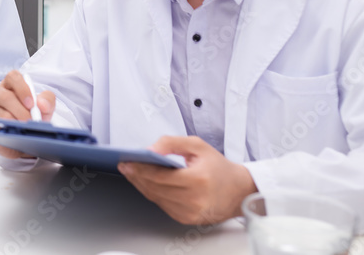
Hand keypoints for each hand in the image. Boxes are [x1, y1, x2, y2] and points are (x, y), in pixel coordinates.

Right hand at [0, 70, 54, 158]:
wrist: (27, 133)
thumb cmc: (33, 113)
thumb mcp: (44, 105)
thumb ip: (47, 100)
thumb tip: (42, 104)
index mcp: (11, 84)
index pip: (12, 77)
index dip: (22, 89)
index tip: (31, 103)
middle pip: (4, 96)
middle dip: (20, 110)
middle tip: (31, 121)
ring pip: (0, 114)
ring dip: (15, 123)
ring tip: (26, 129)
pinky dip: (9, 132)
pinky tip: (16, 135)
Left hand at [117, 136, 257, 224]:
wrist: (239, 191)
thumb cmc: (218, 167)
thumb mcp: (197, 145)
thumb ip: (171, 143)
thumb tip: (150, 149)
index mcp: (198, 180)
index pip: (160, 176)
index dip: (140, 169)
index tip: (126, 161)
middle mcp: (194, 200)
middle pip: (155, 188)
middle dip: (136, 176)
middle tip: (124, 165)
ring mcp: (190, 212)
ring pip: (156, 198)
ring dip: (141, 185)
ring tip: (131, 172)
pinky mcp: (187, 219)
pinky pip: (162, 205)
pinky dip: (152, 193)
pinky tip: (145, 183)